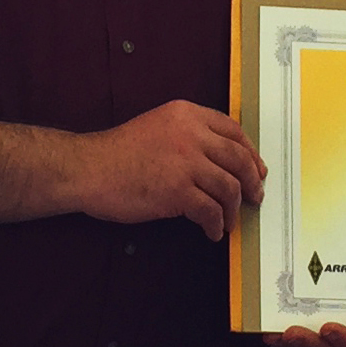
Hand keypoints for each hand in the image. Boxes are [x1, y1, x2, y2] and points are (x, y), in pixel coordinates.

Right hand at [71, 101, 265, 240]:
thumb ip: (188, 134)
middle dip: (252, 182)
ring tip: (228, 221)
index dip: (250, 153)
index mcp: (186, 114)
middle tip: (255, 197)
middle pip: (239, 159)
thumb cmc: (118, 153)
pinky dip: (215, 225)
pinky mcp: (177, 191)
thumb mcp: (158, 127)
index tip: (256, 169)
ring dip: (234, 209)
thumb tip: (222, 160)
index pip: (233, 131)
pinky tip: (211, 231)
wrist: (88, 168)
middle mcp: (190, 134)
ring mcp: (185, 163)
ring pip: (229, 188)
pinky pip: (211, 211)